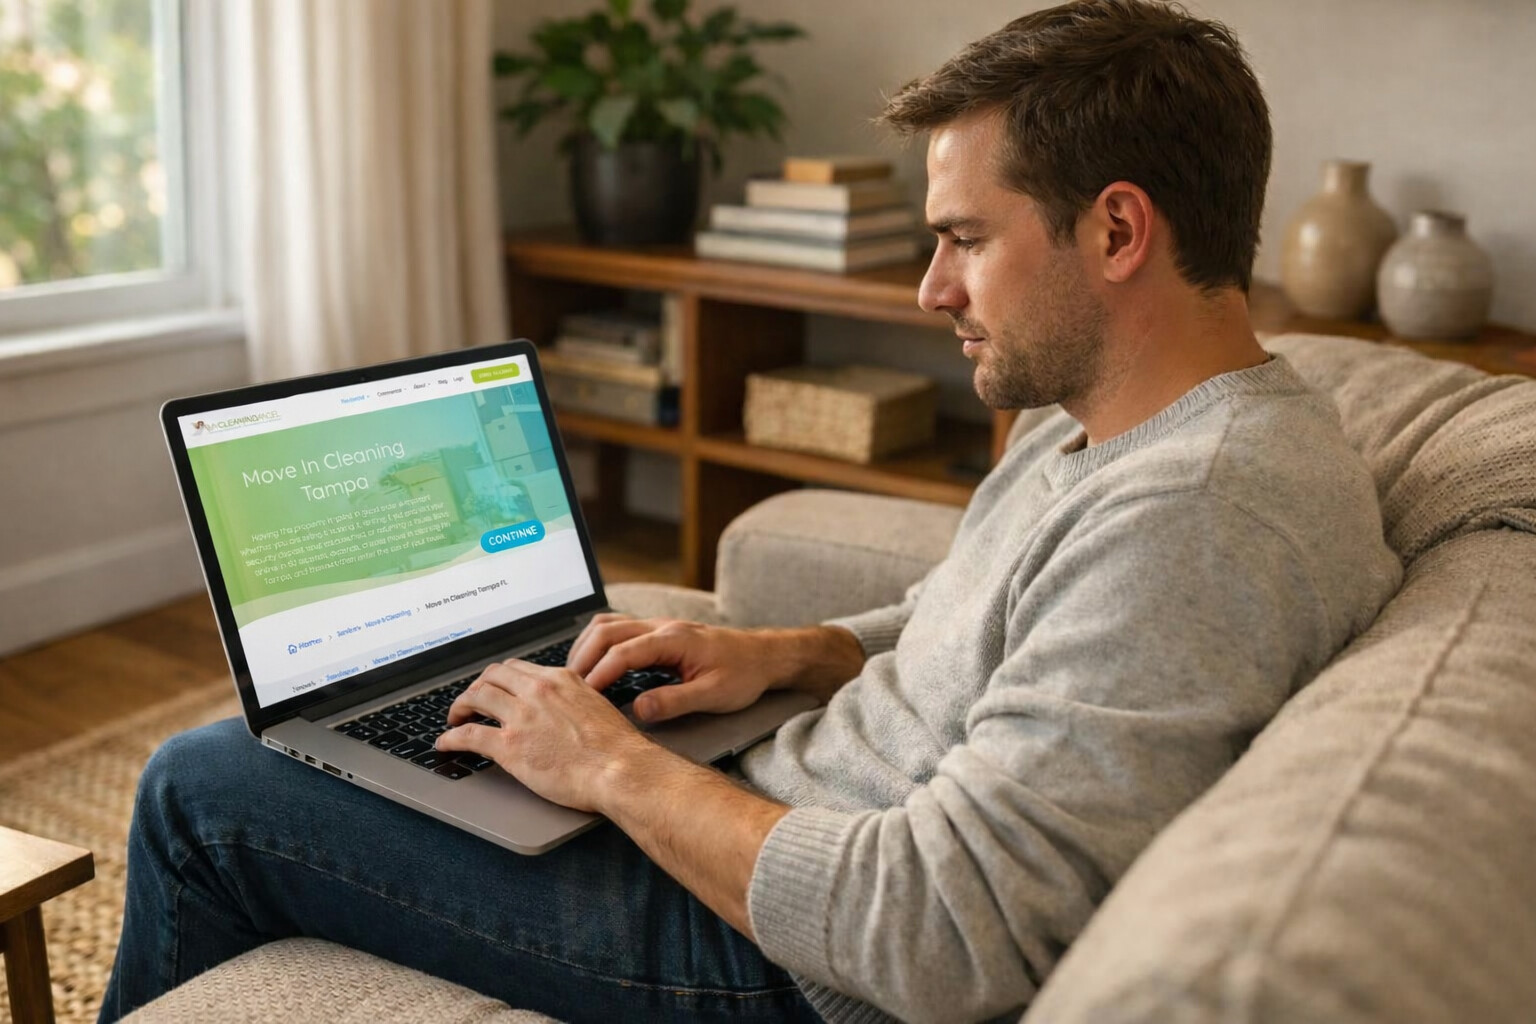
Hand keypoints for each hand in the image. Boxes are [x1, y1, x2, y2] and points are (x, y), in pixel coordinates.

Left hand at [436, 659, 661, 812]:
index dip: (499, 679)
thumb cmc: (616, 747)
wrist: (620, 768)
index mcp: (560, 679)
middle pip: (492, 676)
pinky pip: (469, 734)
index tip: (495, 689)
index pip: (517, 669)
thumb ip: (572, 701)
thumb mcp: (595, 707)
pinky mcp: (510, 746)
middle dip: (476, 687)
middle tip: (471, 702)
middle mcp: (538, 691)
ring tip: (455, 718)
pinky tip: (445, 744)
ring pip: (476, 696)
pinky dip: (451, 737)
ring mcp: (522, 717)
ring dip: (460, 706)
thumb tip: (562, 710)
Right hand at [567, 614, 864, 722]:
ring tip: (573, 677)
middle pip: (606, 630)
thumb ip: (675, 702)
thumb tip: (638, 710)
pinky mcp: (659, 633)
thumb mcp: (714, 695)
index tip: (582, 698)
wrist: (767, 656)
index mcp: (673, 639)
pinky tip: (594, 665)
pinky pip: (618, 629)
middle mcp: (662, 626)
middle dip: (582, 657)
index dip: (598, 674)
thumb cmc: (745, 675)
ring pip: (609, 624)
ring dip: (587, 647)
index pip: (623, 652)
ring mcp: (659, 625)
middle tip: (566, 688)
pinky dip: (599, 644)